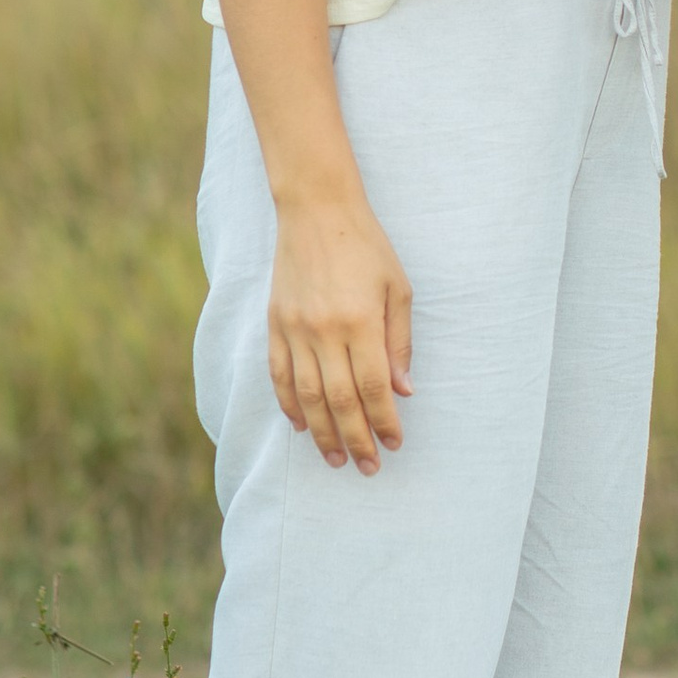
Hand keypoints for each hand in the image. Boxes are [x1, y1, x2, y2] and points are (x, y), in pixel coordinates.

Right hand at [268, 192, 412, 473]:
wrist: (316, 211)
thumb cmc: (366, 246)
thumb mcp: (397, 289)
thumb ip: (398, 342)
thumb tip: (402, 391)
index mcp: (359, 321)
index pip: (373, 387)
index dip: (383, 421)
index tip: (394, 443)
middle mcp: (324, 330)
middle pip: (339, 400)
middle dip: (356, 439)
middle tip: (368, 466)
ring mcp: (294, 329)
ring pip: (307, 396)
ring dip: (323, 433)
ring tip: (336, 459)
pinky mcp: (275, 324)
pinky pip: (279, 375)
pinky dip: (289, 405)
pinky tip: (302, 426)